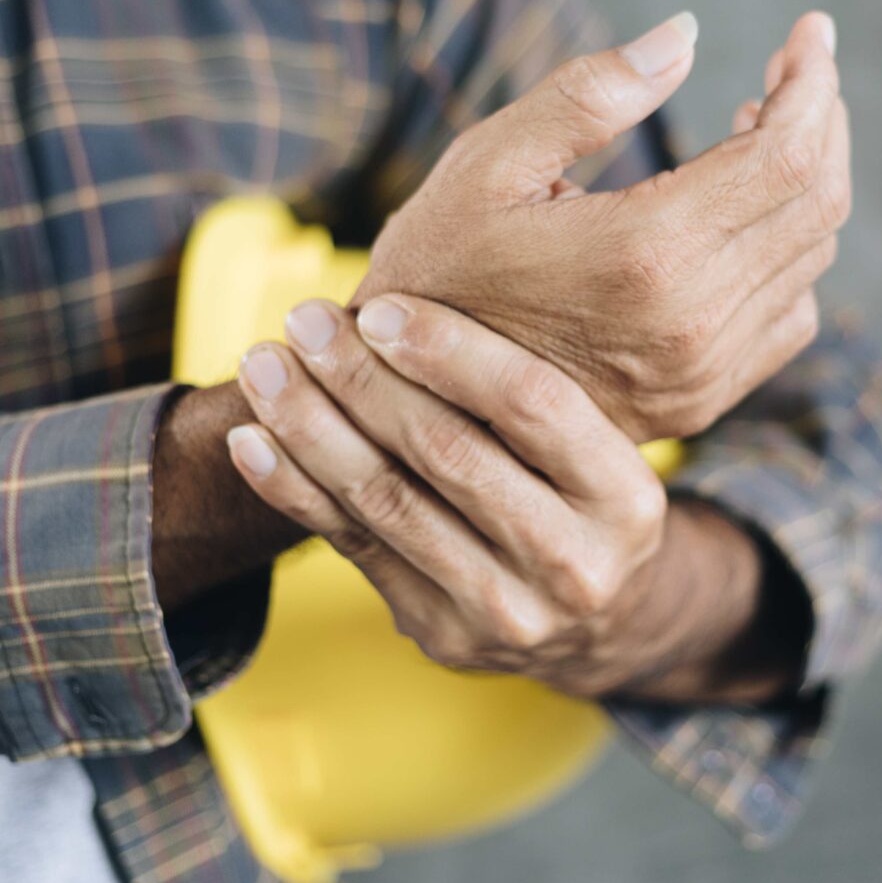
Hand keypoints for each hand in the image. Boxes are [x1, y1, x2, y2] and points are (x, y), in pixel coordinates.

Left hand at [222, 293, 793, 700]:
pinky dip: (295, 490)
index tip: (379, 307)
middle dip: (364, 377)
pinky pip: (355, 547)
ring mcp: (508, 611)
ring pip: (389, 500)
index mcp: (628, 498)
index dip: (451, 350)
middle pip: (451, 451)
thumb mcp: (601, 445)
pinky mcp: (444, 634)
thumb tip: (472, 248)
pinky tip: (254, 440)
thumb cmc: (581, 493)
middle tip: (303, 318)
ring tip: (263, 365)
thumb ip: (541, 380)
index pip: (534, 405)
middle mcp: (577, 564)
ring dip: (313, 425)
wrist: (595, 622)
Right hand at [354, 10, 849, 441]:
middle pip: (818, 201)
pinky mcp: (701, 402)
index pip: (787, 155)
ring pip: (811, 256)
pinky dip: (790, 250)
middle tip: (794, 69)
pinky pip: (791, 314)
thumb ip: (592, 92)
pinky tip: (741, 212)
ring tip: (754, 127)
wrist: (411, 405)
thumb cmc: (437, 266)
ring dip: (805, 180)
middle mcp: (691, 322)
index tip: (809, 30)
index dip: (813, 82)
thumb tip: (687, 34)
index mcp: (645, 253)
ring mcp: (702, 372)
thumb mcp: (489, 163)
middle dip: (821, 118)